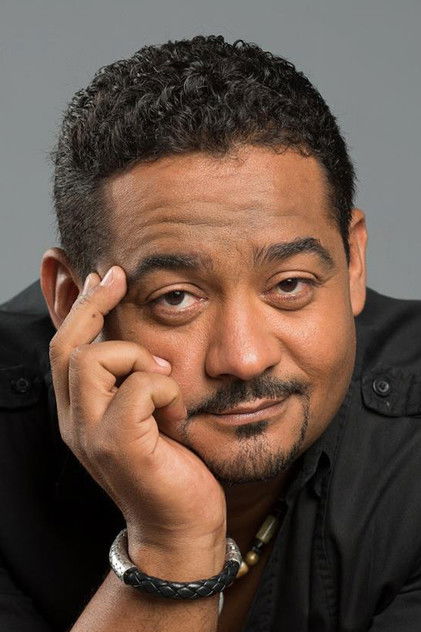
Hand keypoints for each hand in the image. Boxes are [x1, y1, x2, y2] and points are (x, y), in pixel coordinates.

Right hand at [48, 266, 226, 557]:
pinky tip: (177, 416)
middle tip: (120, 278)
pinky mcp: (119, 446)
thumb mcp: (148, 414)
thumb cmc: (171, 467)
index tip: (105, 276)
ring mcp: (92, 435)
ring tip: (166, 386)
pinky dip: (165, 390)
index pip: (65, 348)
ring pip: (97, 358)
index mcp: (80, 413)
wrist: (181, 527)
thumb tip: (142, 338)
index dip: (80, 306)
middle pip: (68, 345)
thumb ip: (135, 379)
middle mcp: (76, 423)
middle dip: (95, 304)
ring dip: (140, 359)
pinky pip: (139, 387)